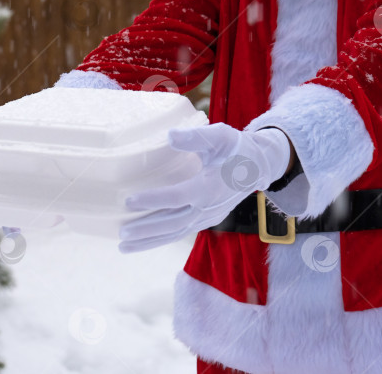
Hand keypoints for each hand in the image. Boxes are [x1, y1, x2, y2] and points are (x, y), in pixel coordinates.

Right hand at [0, 70, 120, 223]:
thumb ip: (2, 119)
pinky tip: (20, 233)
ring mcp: (25, 183)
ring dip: (3, 219)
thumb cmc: (45, 118)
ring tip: (7, 229)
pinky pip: (30, 211)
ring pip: (7, 204)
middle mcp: (9, 171)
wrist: (75, 120)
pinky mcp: (42, 192)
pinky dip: (21, 223)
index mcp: (0, 154)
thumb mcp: (26, 116)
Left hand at [117, 123, 291, 252]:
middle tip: (122, 233)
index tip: (128, 201)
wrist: (259, 167)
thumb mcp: (220, 137)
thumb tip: (169, 135)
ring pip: (175, 233)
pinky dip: (159, 239)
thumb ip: (195, 137)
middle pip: (173, 223)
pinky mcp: (205, 221)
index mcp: (209, 187)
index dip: (153, 200)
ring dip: (149, 241)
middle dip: (147, 230)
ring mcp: (207, 217)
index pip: (177, 197)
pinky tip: (140, 242)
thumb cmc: (236, 148)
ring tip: (123, 246)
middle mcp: (208, 207)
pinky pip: (179, 233)